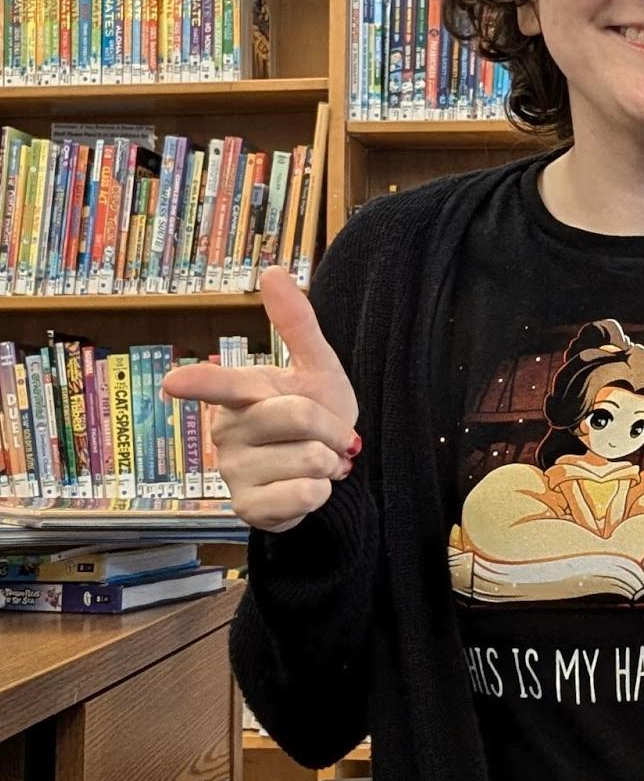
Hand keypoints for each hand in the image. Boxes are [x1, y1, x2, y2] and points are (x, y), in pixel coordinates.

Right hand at [161, 265, 360, 532]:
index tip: (173, 383)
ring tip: (318, 463)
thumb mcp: (317, 368)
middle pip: (299, 416)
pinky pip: (304, 496)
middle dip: (333, 427)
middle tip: (333, 437)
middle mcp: (228, 431)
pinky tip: (309, 489)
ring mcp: (234, 472)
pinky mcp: (248, 510)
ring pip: (308, 459)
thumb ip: (297, 324)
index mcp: (242, 394)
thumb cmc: (320, 414)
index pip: (222, 385)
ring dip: (330, 463)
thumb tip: (272, 271)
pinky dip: (322, 493)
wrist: (331, 470)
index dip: (201, 382)